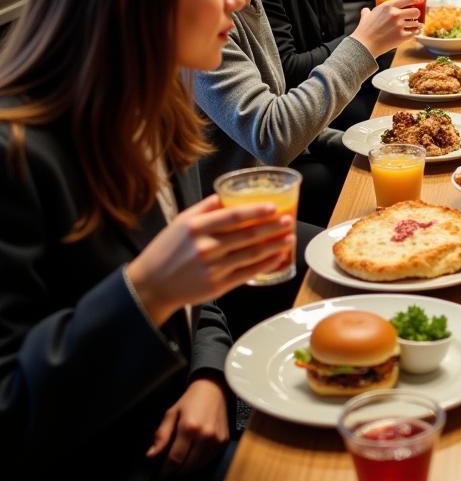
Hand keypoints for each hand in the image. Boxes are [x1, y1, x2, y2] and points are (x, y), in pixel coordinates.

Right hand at [126, 196, 295, 326]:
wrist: (150, 286)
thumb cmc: (166, 251)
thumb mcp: (181, 222)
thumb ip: (205, 208)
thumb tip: (227, 195)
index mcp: (197, 227)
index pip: (234, 216)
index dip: (257, 211)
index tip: (274, 207)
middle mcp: (206, 247)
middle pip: (248, 235)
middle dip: (273, 227)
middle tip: (289, 220)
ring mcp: (214, 268)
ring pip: (252, 254)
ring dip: (274, 245)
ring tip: (290, 237)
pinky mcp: (218, 285)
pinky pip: (248, 273)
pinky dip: (265, 265)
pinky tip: (278, 257)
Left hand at [148, 377, 228, 475]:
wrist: (213, 389)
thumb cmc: (191, 400)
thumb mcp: (171, 414)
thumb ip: (161, 435)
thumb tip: (151, 455)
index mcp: (189, 427)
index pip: (175, 459)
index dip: (165, 471)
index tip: (160, 476)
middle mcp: (205, 435)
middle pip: (187, 466)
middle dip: (175, 472)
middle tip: (167, 470)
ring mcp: (216, 439)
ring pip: (198, 466)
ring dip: (187, 468)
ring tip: (180, 463)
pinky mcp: (223, 441)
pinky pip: (209, 460)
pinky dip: (199, 462)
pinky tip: (192, 456)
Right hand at [351, 0, 421, 57]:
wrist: (364, 45)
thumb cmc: (364, 30)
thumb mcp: (366, 16)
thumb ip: (368, 11)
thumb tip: (366, 10)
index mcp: (388, 6)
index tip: (417, 0)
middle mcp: (395, 14)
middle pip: (416, 11)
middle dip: (416, 14)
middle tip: (414, 16)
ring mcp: (399, 26)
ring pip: (416, 23)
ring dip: (415, 25)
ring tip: (412, 26)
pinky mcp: (402, 37)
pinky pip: (414, 33)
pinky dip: (414, 33)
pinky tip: (412, 33)